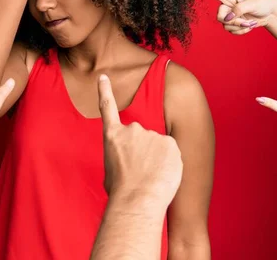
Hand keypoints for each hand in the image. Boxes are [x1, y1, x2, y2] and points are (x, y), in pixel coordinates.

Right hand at [97, 75, 182, 202]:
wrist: (136, 200)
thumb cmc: (120, 192)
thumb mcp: (109, 171)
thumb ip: (119, 157)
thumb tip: (127, 162)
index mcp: (113, 136)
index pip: (107, 107)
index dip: (105, 90)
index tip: (104, 76)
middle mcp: (132, 130)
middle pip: (142, 137)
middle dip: (144, 151)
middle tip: (141, 172)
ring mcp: (152, 134)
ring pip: (159, 145)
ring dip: (157, 158)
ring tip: (151, 177)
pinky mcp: (170, 142)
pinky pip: (172, 152)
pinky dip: (170, 163)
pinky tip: (163, 175)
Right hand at [187, 0, 276, 34]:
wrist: (271, 13)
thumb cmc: (263, 3)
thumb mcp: (252, 4)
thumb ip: (238, 10)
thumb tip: (227, 18)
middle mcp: (227, 5)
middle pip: (219, 16)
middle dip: (233, 21)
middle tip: (246, 21)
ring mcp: (229, 15)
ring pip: (225, 25)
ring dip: (239, 27)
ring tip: (250, 22)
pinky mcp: (233, 24)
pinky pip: (231, 31)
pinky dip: (241, 31)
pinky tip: (249, 26)